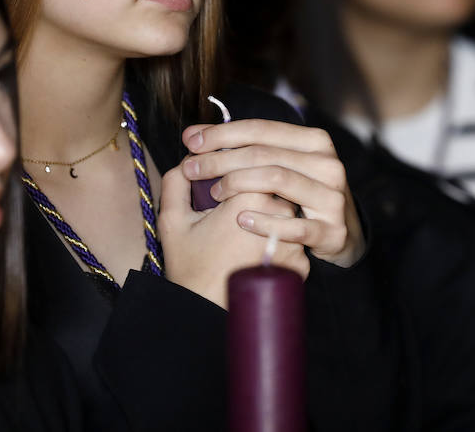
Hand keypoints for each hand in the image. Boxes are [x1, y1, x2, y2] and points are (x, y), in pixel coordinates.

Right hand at [158, 165, 308, 308]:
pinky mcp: (300, 264)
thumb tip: (188, 161)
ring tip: (242, 236)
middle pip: (274, 189)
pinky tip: (254, 253)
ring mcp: (294, 241)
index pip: (256, 167)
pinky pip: (291, 241)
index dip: (238, 175)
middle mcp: (281, 216)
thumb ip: (177, 182)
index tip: (222, 189)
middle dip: (255, 195)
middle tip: (230, 214)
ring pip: (285, 215)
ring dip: (269, 218)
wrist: (206, 313)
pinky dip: (277, 242)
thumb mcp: (173, 221)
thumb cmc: (190, 268)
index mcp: (252, 197)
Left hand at [180, 119, 365, 267]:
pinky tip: (240, 220)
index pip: (261, 129)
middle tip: (191, 169)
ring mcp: (332, 197)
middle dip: (221, 159)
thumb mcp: (278, 165)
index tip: (191, 141)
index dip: (222, 133)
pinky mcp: (332, 231)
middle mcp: (327, 164)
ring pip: (277, 179)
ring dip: (238, 184)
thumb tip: (192, 134)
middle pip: (264, 154)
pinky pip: (294, 225)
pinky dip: (263, 221)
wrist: (342, 235)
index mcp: (314, 141)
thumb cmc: (299, 195)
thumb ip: (240, 147)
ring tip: (213, 194)